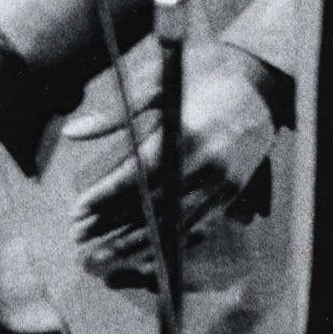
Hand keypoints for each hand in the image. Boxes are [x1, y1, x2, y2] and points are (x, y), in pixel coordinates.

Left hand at [65, 39, 277, 283]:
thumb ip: (116, 114)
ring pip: (174, 222)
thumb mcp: (158, 85)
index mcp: (186, 134)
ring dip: (136, 242)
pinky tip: (147, 254)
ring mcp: (223, 183)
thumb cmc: (202, 78)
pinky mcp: (232, 193)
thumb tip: (73, 132)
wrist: (259, 85)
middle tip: (80, 239)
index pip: (137, 177)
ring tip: (103, 255)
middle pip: (152, 206)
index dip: (106, 197)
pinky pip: (200, 226)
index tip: (79, 210)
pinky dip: (171, 242)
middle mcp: (207, 165)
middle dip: (112, 226)